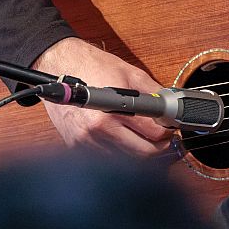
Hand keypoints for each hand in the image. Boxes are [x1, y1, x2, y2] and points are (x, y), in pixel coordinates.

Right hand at [31, 37, 173, 156]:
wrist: (58, 66)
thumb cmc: (91, 66)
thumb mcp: (130, 73)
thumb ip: (153, 91)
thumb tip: (170, 105)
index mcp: (115, 109)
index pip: (154, 133)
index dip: (168, 130)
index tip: (171, 127)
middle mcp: (99, 129)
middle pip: (143, 154)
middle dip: (160, 147)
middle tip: (164, 137)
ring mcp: (87, 141)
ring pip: (126, 162)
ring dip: (141, 153)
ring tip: (147, 140)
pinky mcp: (77, 147)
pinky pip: (106, 160)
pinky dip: (121, 155)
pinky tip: (127, 143)